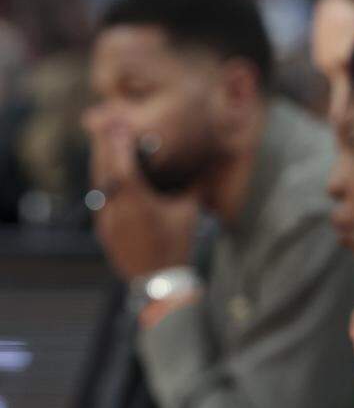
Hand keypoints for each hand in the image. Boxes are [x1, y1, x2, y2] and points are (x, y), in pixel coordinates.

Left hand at [83, 105, 197, 278]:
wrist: (159, 282)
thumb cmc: (178, 245)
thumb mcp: (188, 212)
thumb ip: (190, 186)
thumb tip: (200, 165)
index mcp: (137, 202)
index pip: (122, 164)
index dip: (120, 142)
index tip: (121, 125)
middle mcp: (116, 209)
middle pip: (103, 171)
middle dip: (105, 147)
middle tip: (107, 126)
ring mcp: (106, 221)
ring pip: (98, 186)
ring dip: (101, 164)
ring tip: (106, 147)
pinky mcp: (103, 231)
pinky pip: (101, 200)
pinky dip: (104, 184)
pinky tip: (110, 177)